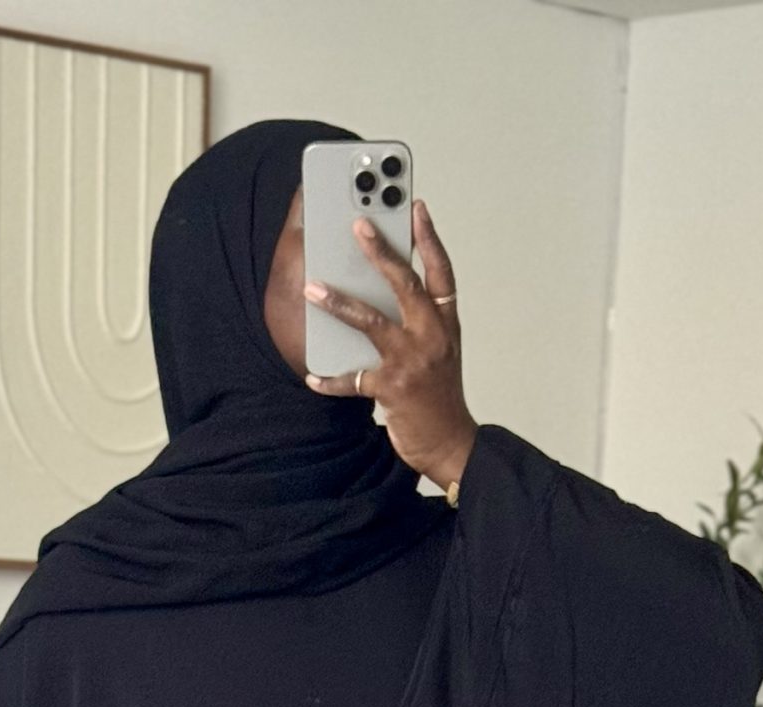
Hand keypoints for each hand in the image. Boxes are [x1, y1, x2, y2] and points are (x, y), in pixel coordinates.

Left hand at [303, 198, 476, 491]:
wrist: (450, 443)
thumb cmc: (440, 394)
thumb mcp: (441, 349)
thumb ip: (421, 318)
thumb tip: (386, 287)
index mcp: (446, 323)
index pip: (441, 272)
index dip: (429, 239)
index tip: (415, 207)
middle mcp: (432, 336)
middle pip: (406, 285)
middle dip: (381, 252)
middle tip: (358, 224)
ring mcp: (412, 362)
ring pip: (372, 322)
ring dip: (340, 303)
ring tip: (312, 287)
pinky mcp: (392, 390)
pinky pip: (353, 380)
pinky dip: (331, 379)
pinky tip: (312, 376)